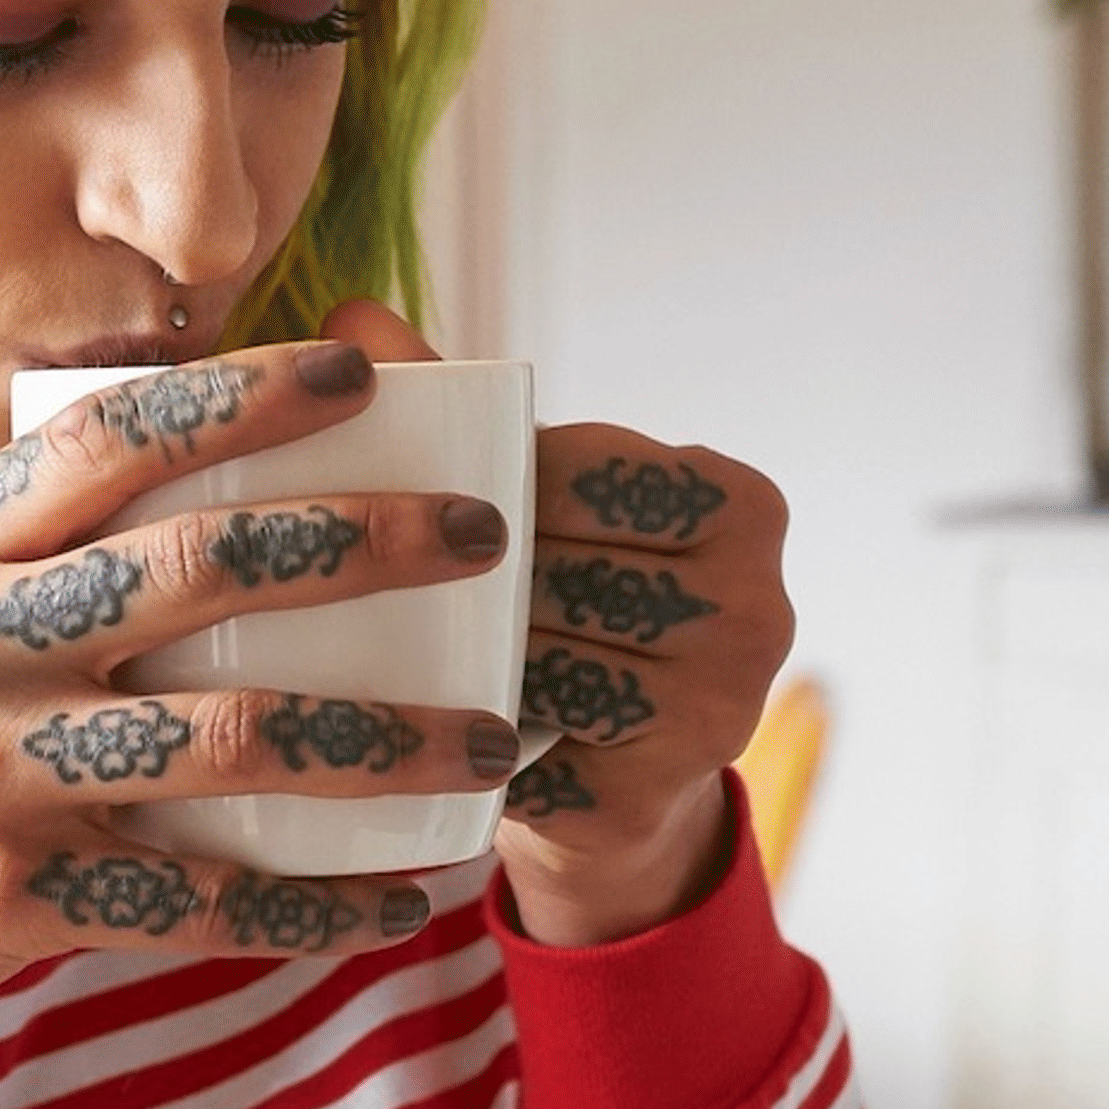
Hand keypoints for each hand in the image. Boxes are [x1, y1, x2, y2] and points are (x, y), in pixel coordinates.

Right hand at [0, 341, 515, 1108]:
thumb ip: (14, 555)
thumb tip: (190, 474)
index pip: (112, 436)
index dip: (247, 393)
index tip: (363, 373)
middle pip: (208, 562)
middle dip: (373, 541)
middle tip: (489, 536)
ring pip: (238, 734)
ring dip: (387, 737)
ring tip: (492, 741)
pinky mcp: (9, 896)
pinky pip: (204, 899)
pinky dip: (316, 906)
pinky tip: (395, 902)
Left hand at [324, 301, 794, 947]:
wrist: (609, 787)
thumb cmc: (564, 601)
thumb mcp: (535, 501)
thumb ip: (459, 405)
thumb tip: (348, 306)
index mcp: (746, 504)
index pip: (583, 470)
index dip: (483, 481)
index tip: (419, 492)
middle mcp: (760, 608)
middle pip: (559, 568)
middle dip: (460, 571)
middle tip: (360, 565)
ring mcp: (717, 713)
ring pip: (538, 659)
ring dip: (452, 651)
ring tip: (377, 631)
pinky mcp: (649, 802)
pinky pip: (518, 754)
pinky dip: (452, 736)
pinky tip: (404, 718)